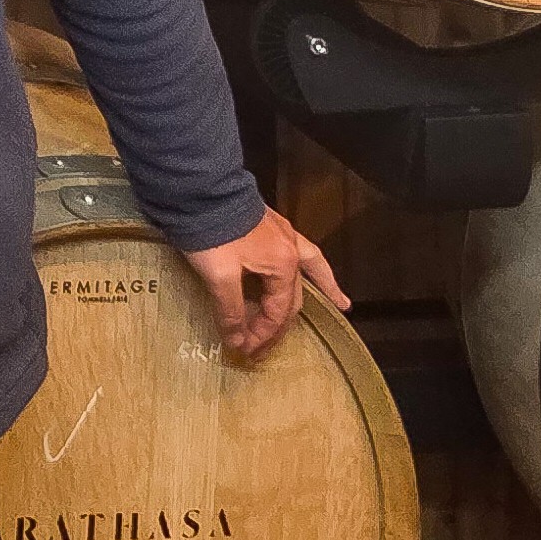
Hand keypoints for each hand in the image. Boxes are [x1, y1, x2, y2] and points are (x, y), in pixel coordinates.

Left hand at [181, 206, 347, 360]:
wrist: (201, 190)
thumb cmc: (212, 233)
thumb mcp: (219, 275)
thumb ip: (230, 310)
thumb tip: (236, 340)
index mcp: (283, 264)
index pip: (277, 311)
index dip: (262, 334)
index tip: (244, 349)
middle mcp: (291, 252)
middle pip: (289, 299)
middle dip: (277, 326)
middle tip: (262, 349)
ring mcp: (284, 237)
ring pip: (304, 273)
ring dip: (313, 293)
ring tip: (339, 306)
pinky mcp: (271, 229)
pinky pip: (301, 253)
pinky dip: (312, 267)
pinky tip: (314, 271)